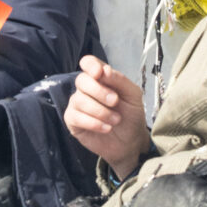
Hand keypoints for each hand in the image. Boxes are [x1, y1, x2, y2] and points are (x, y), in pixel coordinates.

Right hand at [63, 53, 148, 178]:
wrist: (131, 143)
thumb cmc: (131, 115)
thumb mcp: (133, 95)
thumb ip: (119, 80)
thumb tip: (104, 70)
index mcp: (100, 78)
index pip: (88, 63)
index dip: (90, 65)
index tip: (99, 73)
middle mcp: (86, 89)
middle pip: (82, 80)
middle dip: (99, 91)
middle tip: (115, 102)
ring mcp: (78, 104)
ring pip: (79, 100)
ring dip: (100, 111)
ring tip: (115, 120)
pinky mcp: (73, 122)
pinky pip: (75, 117)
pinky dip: (93, 123)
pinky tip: (106, 128)